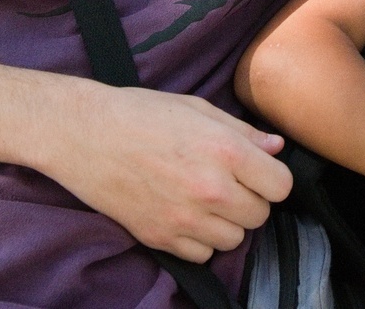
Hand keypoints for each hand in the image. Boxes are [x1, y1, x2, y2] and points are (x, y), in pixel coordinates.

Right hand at [35, 84, 292, 262]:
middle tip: (228, 182)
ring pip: (234, 239)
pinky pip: (202, 254)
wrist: (84, 133)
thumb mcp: (197, 108)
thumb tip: (276, 148)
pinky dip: (199, 240)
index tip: (257, 172)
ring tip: (205, 199)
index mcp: (225, 150)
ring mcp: (184, 217)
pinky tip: (185, 213)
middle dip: (250, 200)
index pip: (281, 186)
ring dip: (226, 222)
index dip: (272, 178)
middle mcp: (209, 188)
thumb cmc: (141, 113)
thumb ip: (243, 132)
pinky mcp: (159, 237)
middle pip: (260, 215)